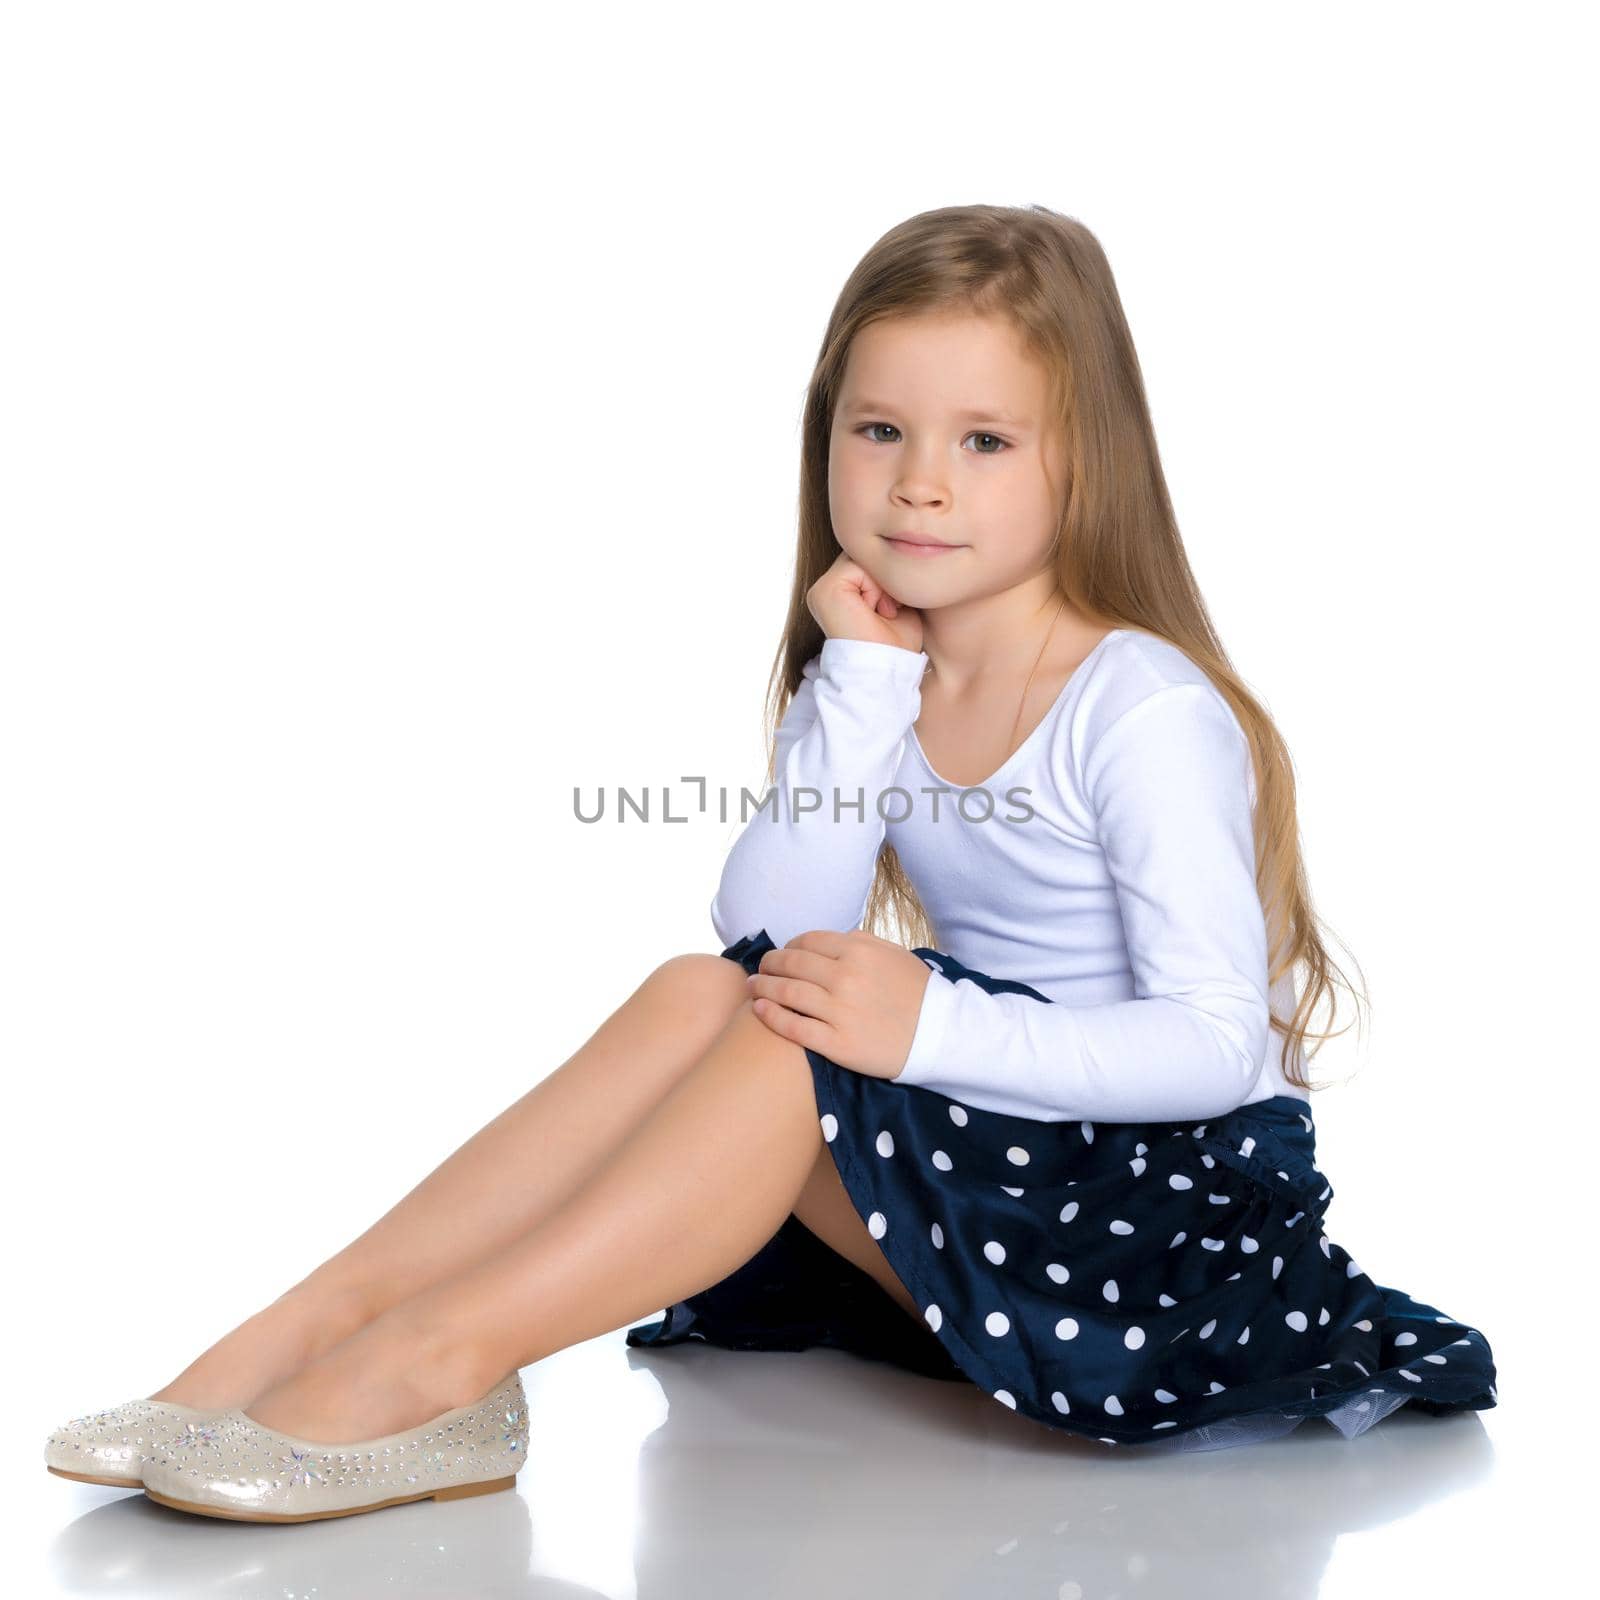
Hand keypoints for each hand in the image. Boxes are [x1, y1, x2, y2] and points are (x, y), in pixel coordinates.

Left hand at [745, 928, 931, 1079]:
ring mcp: (839, 1011)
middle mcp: (845, 977)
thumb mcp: (893, 954)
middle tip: (760, 968)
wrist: (941, 1035)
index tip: (783, 954)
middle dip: (769, 964)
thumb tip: (828, 939)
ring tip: (751, 987)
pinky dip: (770, 1016)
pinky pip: (793, 1027)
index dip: (789, 946)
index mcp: (859, 951)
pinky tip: (758, 1010)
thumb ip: (859, 941)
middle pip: (791, 964)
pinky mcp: (837, 1043)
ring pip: (786, 993)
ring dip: (762, 987)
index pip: (808, 941)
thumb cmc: (918, 993)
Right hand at [807, 551, 923, 653]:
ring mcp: (821, 590)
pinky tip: (877, 611)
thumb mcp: (896, 603)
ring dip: (882, 584)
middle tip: (891, 610)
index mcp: (838, 593)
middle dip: (885, 578)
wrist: (885, 673)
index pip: (868, 561)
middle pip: (864, 555)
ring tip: (885, 612)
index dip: (888, 578)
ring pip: (862, 558)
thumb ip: (887, 577)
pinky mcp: (824, 592)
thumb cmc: (895, 646)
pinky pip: (858, 566)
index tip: (894, 609)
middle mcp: (824, 590)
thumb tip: (900, 548)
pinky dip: (876, 588)